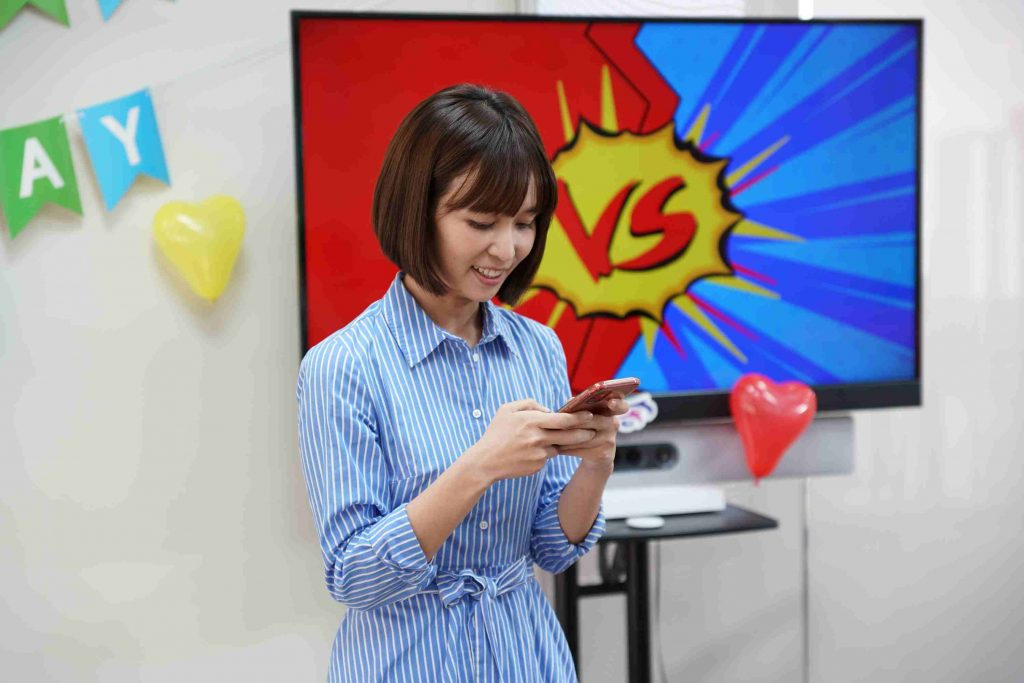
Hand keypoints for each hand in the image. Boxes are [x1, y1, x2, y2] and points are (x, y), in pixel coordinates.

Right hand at [466, 399, 596, 482]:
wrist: (485, 461)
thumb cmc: (496, 433)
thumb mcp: (507, 410)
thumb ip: (530, 404)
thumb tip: (549, 409)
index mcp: (532, 421)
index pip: (563, 419)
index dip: (579, 418)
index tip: (590, 415)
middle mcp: (537, 438)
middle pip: (569, 436)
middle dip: (583, 433)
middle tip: (592, 431)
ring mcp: (538, 454)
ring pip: (558, 447)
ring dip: (558, 443)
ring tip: (547, 439)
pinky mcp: (537, 466)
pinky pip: (547, 457)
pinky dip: (544, 453)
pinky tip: (530, 452)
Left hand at [558, 397, 629, 471]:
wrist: (597, 455)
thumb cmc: (587, 428)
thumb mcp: (587, 415)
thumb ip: (581, 406)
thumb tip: (570, 401)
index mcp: (611, 411)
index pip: (622, 405)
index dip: (618, 403)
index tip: (611, 403)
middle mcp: (613, 424)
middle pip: (591, 420)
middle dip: (572, 422)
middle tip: (558, 422)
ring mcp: (609, 440)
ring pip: (583, 436)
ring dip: (565, 436)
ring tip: (552, 435)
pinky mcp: (603, 454)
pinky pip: (580, 449)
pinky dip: (566, 448)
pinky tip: (557, 447)